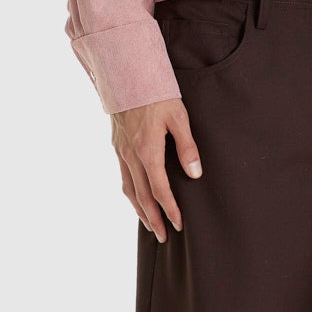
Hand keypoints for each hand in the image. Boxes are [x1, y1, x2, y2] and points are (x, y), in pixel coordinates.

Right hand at [113, 97, 200, 240]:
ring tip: (150, 225)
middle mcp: (131, 155)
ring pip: (128, 189)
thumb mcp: (178, 116)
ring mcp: (120, 151)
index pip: (160, 190)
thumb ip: (187, 147)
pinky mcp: (116, 145)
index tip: (179, 224)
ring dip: (139, 210)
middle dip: (154, 219)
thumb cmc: (156, 93)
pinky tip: (136, 197)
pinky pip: (122, 176)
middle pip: (141, 196)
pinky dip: (130, 193)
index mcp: (147, 150)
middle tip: (164, 237)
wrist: (126, 74)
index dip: (170, 209)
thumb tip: (194, 174)